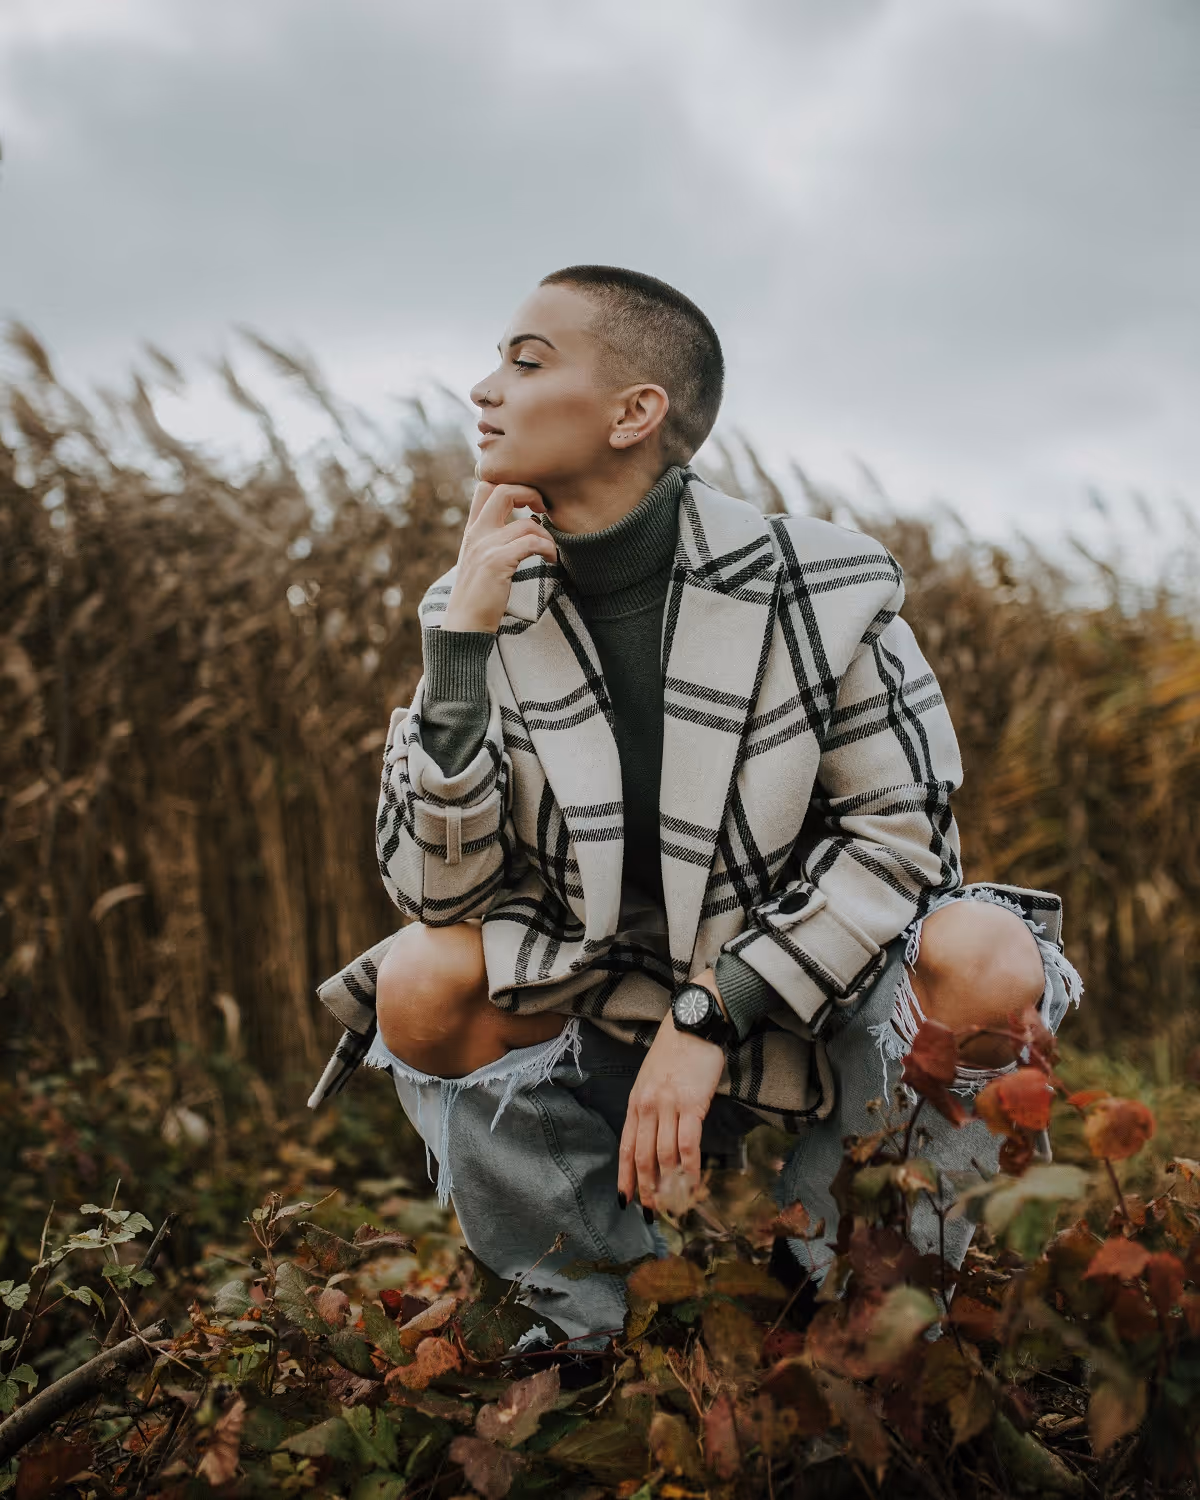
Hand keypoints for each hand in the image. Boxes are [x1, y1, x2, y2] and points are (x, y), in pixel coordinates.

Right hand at [442, 481, 557, 633]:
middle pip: (503, 490)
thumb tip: (524, 524)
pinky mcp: (497, 562)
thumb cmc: (479, 596)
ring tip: (551, 552)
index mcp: (472, 530)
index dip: (510, 483)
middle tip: (543, 509)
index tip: (528, 502)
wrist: (465, 624)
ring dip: (547, 535)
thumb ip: (493, 539)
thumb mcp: (479, 560)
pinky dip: (548, 549)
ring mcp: (485, 547)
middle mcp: (476, 533)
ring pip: (526, 523)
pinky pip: (531, 543)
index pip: (485, 486)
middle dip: (530, 492)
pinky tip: (551, 560)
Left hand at [618, 970, 726, 1211]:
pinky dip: (690, 1167)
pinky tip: (693, 1182)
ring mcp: (668, 1105)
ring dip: (670, 1184)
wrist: (692, 1024)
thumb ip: (650, 1108)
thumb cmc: (675, 1052)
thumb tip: (654, 1140)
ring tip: (675, 1204)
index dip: (625, 1177)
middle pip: (643, 1157)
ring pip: (665, 1155)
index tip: (625, 1201)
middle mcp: (647, 1106)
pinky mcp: (691, 1103)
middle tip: (651, 1212)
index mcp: (635, 1102)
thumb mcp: (651, 1079)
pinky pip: (688, 1143)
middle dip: (646, 1189)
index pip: (626, 1148)